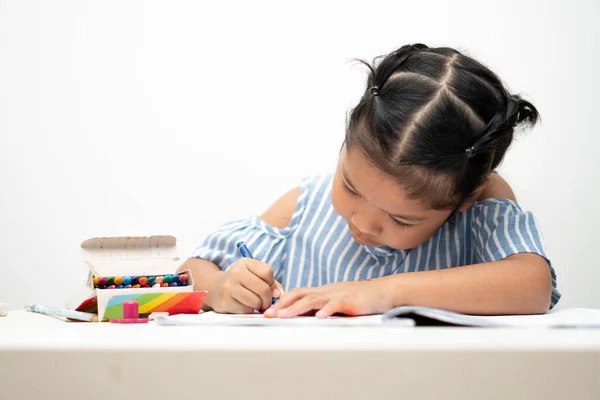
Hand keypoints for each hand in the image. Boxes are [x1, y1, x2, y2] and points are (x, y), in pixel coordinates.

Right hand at [211, 258, 283, 313]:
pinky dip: (248, 311)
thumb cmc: (241, 283)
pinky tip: (243, 306)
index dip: (272, 284)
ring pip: (255, 301)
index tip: (268, 289)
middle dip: (268, 300)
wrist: (215, 289)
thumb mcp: (254, 276)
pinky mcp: (224, 301)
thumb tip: (279, 295)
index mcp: (245, 262)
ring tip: (254, 304)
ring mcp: (228, 286)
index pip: (267, 272)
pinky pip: (245, 310)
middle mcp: (236, 272)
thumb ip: (271, 284)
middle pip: (263, 289)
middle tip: (265, 303)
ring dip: (258, 306)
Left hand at [264, 279, 393, 317]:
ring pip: (313, 300)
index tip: (268, 312)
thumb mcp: (337, 302)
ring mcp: (338, 295)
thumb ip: (322, 307)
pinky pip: (336, 304)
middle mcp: (327, 291)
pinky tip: (319, 317)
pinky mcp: (350, 301)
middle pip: (300, 295)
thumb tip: (305, 317)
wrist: (383, 291)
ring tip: (284, 316)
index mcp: (322, 292)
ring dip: (296, 308)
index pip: (297, 294)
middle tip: (268, 315)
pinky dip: (327, 310)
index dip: (282, 301)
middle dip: (282, 305)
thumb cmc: (361, 298)